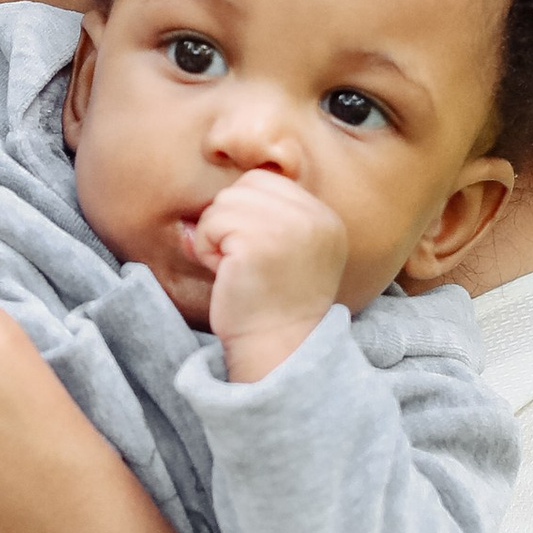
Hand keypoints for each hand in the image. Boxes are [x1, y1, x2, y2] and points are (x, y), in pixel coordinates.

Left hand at [190, 168, 346, 380]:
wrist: (278, 351)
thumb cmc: (275, 307)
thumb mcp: (291, 252)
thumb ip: (271, 217)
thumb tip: (218, 197)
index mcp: (325, 219)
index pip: (267, 181)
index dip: (246, 212)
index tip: (256, 251)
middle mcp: (313, 218)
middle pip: (244, 186)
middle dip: (230, 221)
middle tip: (242, 262)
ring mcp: (287, 228)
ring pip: (224, 202)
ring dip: (216, 236)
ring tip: (236, 269)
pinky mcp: (256, 243)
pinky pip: (210, 223)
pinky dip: (207, 249)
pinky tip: (226, 275)